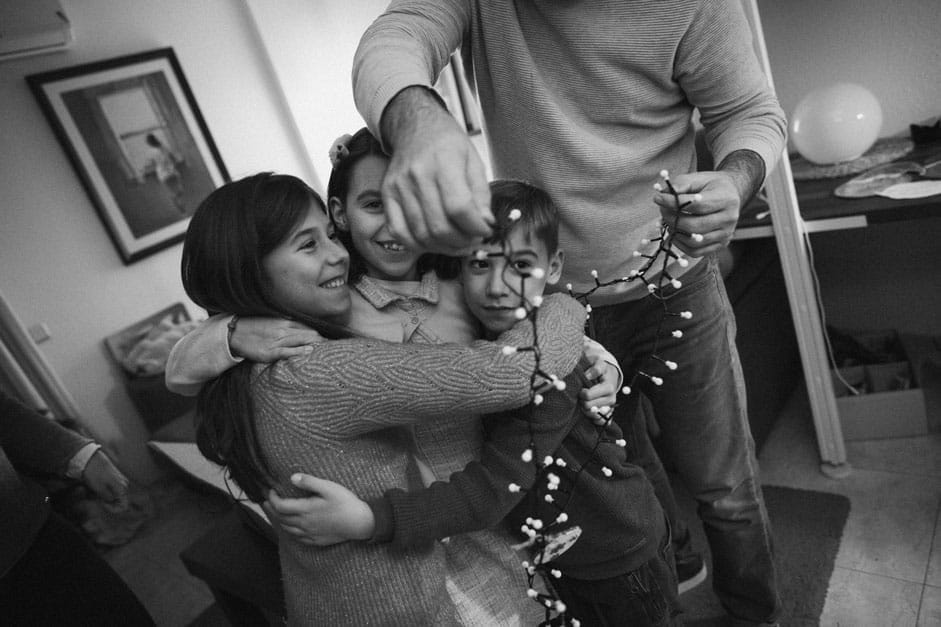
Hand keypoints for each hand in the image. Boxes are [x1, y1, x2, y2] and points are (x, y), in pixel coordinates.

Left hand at [82, 450, 129, 510]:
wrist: (91, 459)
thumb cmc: (95, 474)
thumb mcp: (99, 489)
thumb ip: (108, 498)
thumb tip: (112, 502)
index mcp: (122, 488)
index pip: (123, 506)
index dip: (113, 509)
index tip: (102, 504)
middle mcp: (124, 484)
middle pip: (118, 500)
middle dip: (107, 502)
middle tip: (96, 497)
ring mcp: (120, 480)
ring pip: (114, 494)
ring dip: (104, 496)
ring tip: (94, 491)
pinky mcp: (114, 477)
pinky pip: (111, 488)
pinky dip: (103, 491)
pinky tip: (95, 486)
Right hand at [230, 317, 323, 361]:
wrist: (234, 333)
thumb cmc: (254, 327)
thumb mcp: (272, 321)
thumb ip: (286, 323)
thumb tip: (300, 326)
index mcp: (284, 321)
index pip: (308, 326)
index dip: (320, 333)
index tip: (331, 338)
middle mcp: (283, 329)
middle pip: (308, 333)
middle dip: (322, 339)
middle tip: (335, 347)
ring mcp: (277, 340)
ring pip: (301, 340)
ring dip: (315, 344)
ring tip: (329, 350)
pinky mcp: (271, 351)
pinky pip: (288, 351)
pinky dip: (300, 351)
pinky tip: (310, 351)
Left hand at [263, 474, 373, 545]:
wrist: (360, 523)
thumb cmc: (346, 503)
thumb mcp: (329, 487)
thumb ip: (309, 482)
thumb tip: (292, 477)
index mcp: (306, 510)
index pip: (280, 506)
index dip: (272, 498)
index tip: (270, 490)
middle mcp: (304, 523)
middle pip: (280, 518)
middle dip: (270, 509)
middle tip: (264, 502)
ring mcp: (310, 533)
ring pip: (287, 529)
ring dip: (278, 520)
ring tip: (274, 513)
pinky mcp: (316, 540)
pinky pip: (297, 538)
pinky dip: (289, 532)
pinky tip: (290, 528)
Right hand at [380, 87, 492, 253]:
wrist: (415, 127)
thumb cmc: (446, 143)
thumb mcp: (473, 161)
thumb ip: (481, 195)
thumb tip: (485, 223)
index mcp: (444, 161)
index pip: (459, 207)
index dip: (475, 227)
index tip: (485, 230)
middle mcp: (417, 175)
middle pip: (439, 226)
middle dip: (462, 242)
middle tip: (473, 241)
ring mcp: (399, 187)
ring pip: (421, 235)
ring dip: (443, 247)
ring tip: (457, 244)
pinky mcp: (387, 196)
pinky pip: (399, 232)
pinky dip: (418, 245)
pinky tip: (434, 242)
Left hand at [580, 354, 618, 423]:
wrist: (610, 376)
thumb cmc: (602, 369)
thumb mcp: (599, 364)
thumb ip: (595, 368)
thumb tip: (587, 375)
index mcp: (608, 388)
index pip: (587, 396)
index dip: (580, 393)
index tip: (580, 389)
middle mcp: (611, 399)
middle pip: (588, 407)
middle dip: (581, 401)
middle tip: (581, 395)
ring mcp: (610, 408)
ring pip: (591, 415)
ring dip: (584, 409)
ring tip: (584, 401)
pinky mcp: (608, 415)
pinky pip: (599, 422)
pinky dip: (591, 417)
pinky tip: (589, 410)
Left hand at [653, 171, 740, 256]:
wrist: (731, 194)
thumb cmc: (711, 185)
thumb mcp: (698, 178)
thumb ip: (680, 184)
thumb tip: (661, 195)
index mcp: (726, 199)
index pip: (696, 205)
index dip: (674, 203)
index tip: (658, 198)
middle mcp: (729, 219)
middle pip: (694, 226)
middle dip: (672, 219)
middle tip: (662, 211)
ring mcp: (726, 234)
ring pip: (693, 241)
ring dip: (675, 232)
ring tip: (669, 221)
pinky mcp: (720, 244)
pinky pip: (695, 252)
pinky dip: (680, 244)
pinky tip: (675, 232)